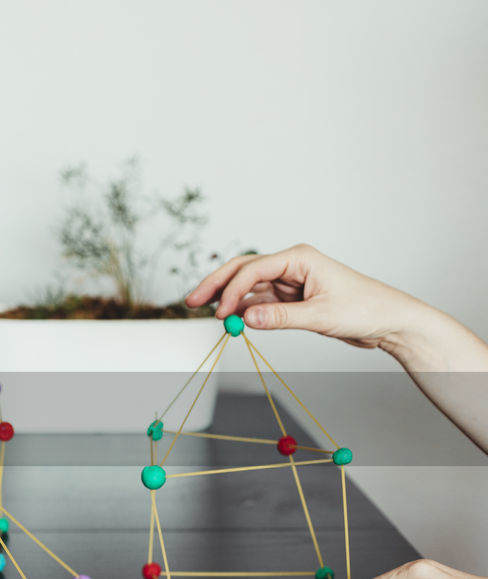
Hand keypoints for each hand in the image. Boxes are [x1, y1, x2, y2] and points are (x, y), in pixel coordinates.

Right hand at [184, 243, 434, 350]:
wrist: (387, 321)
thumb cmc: (365, 309)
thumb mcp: (320, 316)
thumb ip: (281, 317)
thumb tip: (247, 318)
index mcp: (299, 258)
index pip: (254, 268)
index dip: (232, 289)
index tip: (220, 312)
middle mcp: (291, 265)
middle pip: (243, 270)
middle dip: (217, 285)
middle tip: (192, 301)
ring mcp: (290, 281)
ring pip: (248, 286)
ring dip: (228, 299)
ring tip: (206, 312)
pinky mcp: (291, 298)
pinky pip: (259, 301)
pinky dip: (244, 309)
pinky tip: (231, 319)